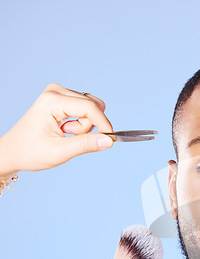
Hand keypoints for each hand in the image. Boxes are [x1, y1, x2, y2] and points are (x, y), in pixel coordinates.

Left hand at [0, 83, 114, 178]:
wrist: (14, 151)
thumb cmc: (31, 151)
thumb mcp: (60, 152)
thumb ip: (86, 145)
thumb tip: (108, 141)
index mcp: (52, 101)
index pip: (90, 107)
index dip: (104, 124)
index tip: (110, 140)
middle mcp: (55, 91)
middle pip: (92, 106)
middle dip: (88, 127)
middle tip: (69, 137)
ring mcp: (58, 92)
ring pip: (91, 107)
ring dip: (84, 125)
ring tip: (65, 133)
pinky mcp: (61, 97)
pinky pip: (85, 108)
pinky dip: (80, 122)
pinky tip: (64, 129)